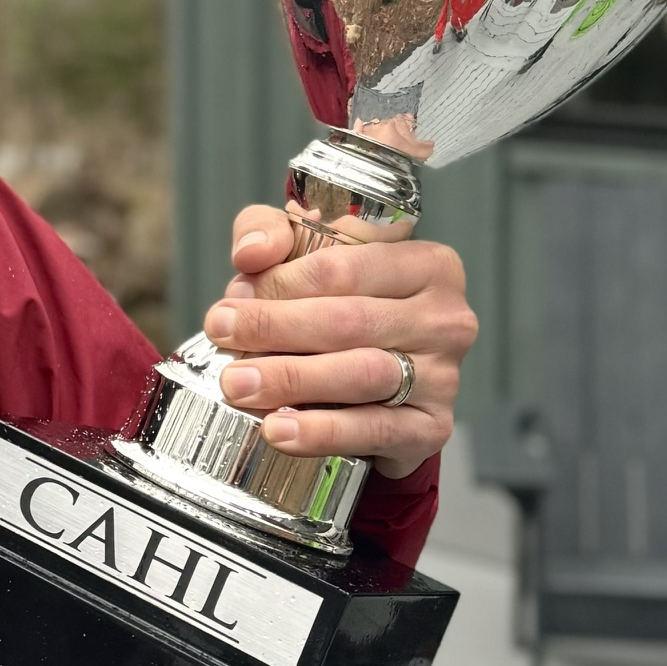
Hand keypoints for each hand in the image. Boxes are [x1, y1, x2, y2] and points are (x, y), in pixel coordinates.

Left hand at [199, 203, 477, 478]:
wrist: (375, 396)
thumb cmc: (340, 312)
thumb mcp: (305, 257)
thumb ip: (271, 233)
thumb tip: (251, 253)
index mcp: (425, 264)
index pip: (343, 266)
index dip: (280, 282)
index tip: (231, 301)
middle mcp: (445, 318)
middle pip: (349, 319)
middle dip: (275, 328)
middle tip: (221, 337)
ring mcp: (444, 377)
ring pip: (361, 374)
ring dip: (291, 379)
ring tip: (237, 384)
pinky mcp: (431, 429)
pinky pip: (374, 430)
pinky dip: (321, 431)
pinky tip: (278, 429)